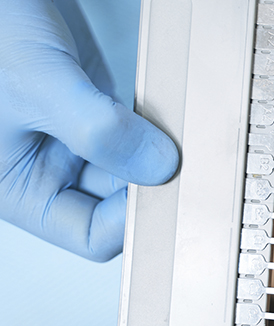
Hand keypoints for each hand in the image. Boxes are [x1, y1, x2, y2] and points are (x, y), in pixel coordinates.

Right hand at [0, 0, 178, 260]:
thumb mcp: (40, 86)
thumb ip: (98, 131)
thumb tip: (159, 167)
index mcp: (20, 187)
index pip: (90, 234)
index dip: (131, 221)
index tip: (165, 188)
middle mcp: (48, 170)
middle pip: (120, 204)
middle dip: (155, 185)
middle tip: (195, 166)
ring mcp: (75, 140)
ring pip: (133, 166)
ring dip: (162, 155)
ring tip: (191, 139)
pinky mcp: (96, 110)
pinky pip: (137, 132)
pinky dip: (159, 127)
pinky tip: (178, 114)